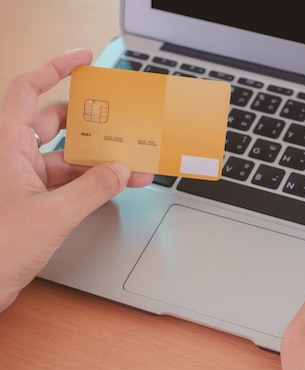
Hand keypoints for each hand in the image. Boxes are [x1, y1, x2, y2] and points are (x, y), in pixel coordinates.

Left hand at [0, 49, 152, 311]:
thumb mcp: (53, 215)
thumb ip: (92, 189)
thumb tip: (118, 170)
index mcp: (6, 147)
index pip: (27, 91)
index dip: (54, 69)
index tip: (83, 60)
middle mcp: (14, 158)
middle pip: (56, 123)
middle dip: (91, 122)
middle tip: (121, 119)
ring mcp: (24, 180)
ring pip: (68, 157)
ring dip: (100, 160)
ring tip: (133, 161)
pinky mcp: (35, 202)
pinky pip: (71, 182)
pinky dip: (94, 183)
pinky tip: (118, 185)